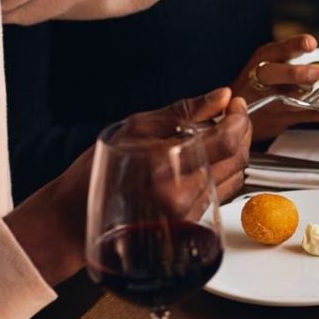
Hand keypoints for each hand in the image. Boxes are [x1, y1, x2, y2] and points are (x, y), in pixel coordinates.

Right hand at [4, 88, 252, 286]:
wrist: (77, 215)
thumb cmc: (98, 171)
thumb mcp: (137, 127)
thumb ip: (185, 111)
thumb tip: (222, 95)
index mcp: (166, 166)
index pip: (227, 140)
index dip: (240, 118)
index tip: (236, 104)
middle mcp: (181, 194)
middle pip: (238, 158)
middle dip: (242, 131)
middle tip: (232, 114)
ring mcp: (189, 213)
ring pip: (235, 175)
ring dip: (236, 150)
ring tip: (220, 133)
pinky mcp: (192, 223)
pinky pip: (223, 190)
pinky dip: (225, 169)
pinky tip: (210, 157)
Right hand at [231, 34, 318, 140]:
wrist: (236, 109)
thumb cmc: (258, 81)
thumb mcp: (268, 61)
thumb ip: (291, 57)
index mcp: (264, 59)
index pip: (278, 49)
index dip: (294, 45)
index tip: (309, 43)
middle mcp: (263, 79)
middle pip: (277, 74)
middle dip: (299, 73)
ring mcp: (269, 101)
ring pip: (293, 100)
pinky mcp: (278, 119)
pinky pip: (303, 118)